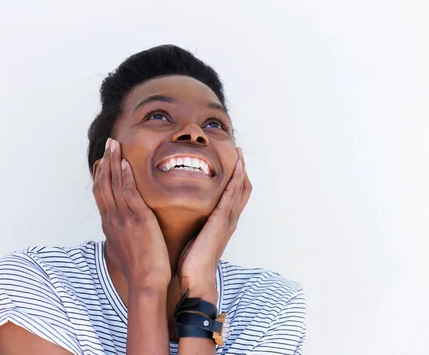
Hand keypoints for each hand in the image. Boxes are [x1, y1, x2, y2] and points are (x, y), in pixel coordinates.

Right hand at [93, 138, 170, 290]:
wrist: (146, 281)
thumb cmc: (139, 270)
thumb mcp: (123, 251)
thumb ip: (119, 239)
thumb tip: (116, 237)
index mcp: (110, 225)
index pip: (101, 194)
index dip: (101, 175)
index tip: (102, 160)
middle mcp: (112, 219)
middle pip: (104, 184)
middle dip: (105, 162)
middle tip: (108, 144)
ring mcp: (123, 218)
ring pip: (114, 184)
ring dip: (113, 162)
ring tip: (114, 144)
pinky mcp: (137, 219)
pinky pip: (129, 193)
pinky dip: (125, 177)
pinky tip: (125, 163)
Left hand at [178, 147, 252, 297]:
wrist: (196, 279)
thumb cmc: (192, 261)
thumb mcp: (195, 237)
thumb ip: (196, 225)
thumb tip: (186, 215)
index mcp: (223, 222)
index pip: (235, 195)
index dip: (236, 178)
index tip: (233, 162)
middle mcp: (230, 219)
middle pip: (242, 189)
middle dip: (242, 170)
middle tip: (239, 151)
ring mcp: (228, 220)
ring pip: (240, 189)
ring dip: (241, 170)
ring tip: (240, 154)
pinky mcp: (221, 221)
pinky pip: (231, 196)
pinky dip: (235, 180)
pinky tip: (236, 168)